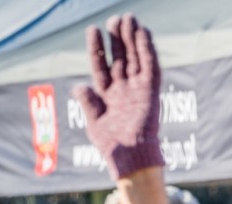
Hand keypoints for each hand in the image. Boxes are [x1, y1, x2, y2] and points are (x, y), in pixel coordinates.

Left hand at [72, 14, 163, 180]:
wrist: (130, 157)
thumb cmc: (112, 145)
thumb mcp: (94, 122)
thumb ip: (88, 102)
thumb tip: (80, 86)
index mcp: (107, 94)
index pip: (101, 65)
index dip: (97, 48)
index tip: (93, 29)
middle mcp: (123, 88)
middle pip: (120, 57)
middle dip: (118, 38)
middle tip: (117, 19)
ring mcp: (138, 89)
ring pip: (135, 58)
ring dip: (133, 38)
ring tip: (130, 19)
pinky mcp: (151, 92)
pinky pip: (150, 67)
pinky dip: (147, 50)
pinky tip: (144, 34)